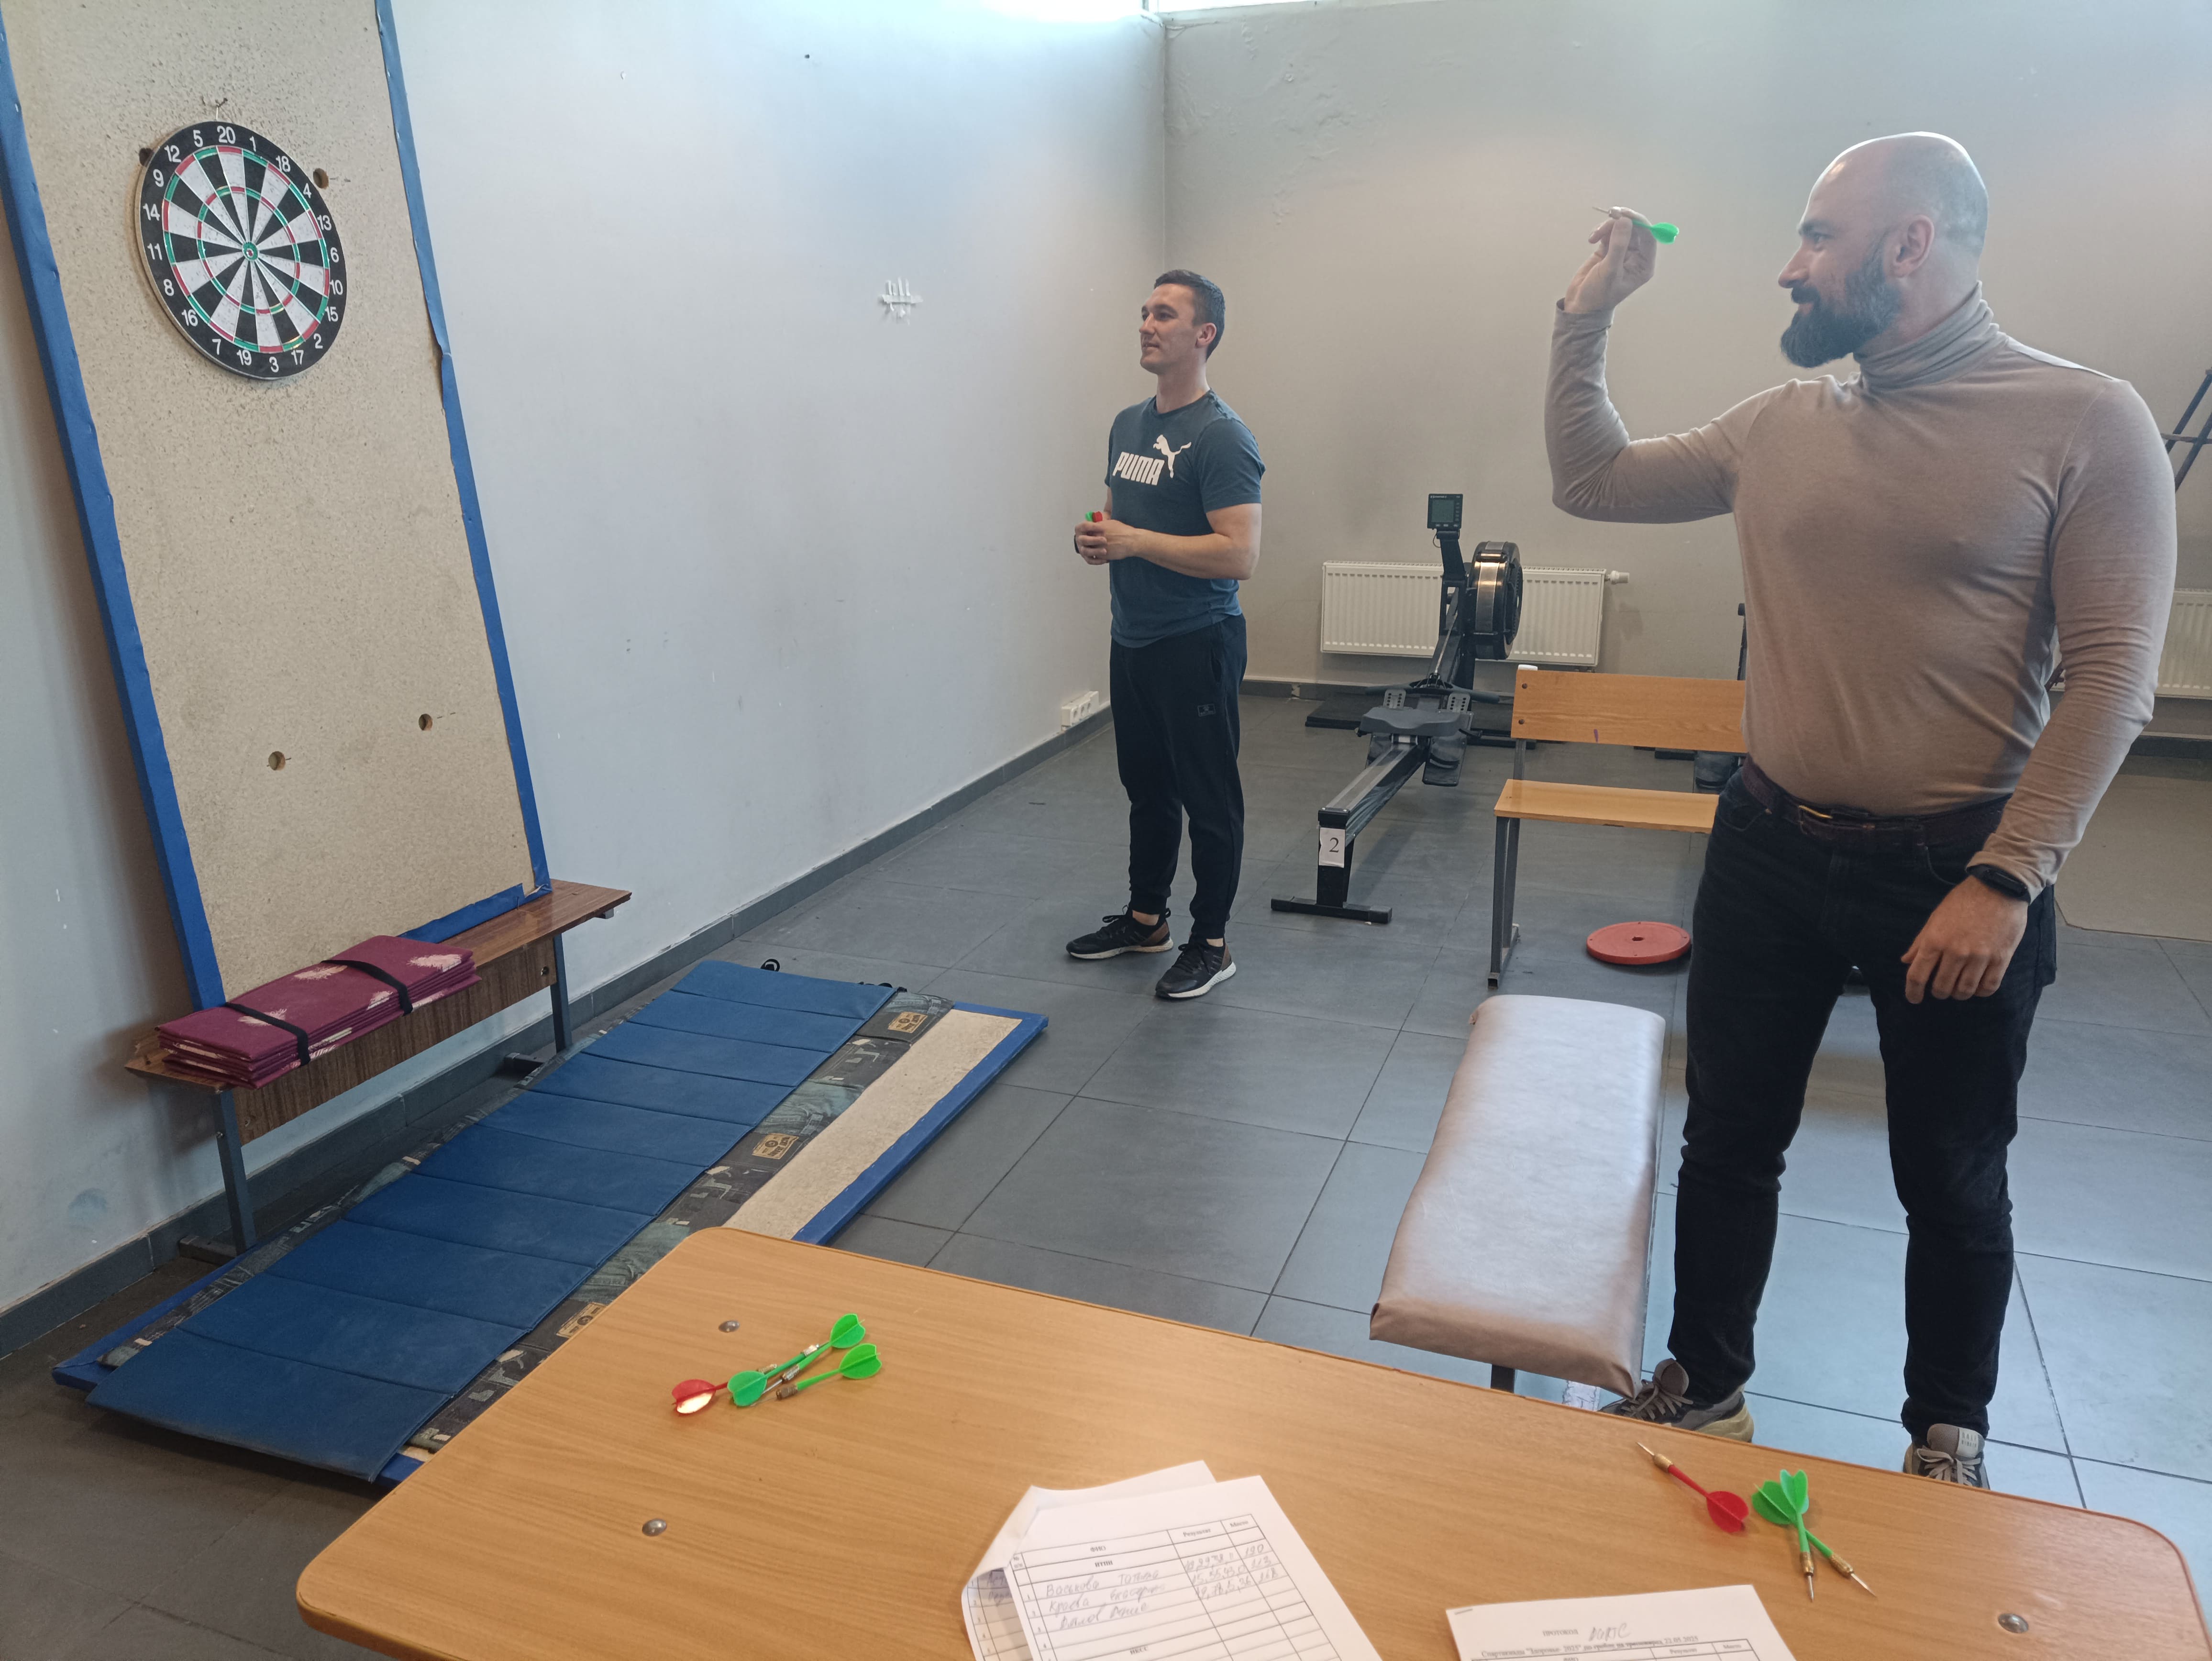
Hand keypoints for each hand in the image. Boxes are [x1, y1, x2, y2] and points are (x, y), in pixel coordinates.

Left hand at [1073, 512, 1135, 564]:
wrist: (1132, 541)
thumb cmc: (1124, 531)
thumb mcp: (1111, 523)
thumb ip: (1101, 524)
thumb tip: (1095, 525)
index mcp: (1098, 528)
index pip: (1086, 531)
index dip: (1086, 534)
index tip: (1088, 535)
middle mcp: (1097, 537)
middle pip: (1086, 540)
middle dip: (1088, 543)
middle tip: (1091, 544)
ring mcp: (1099, 546)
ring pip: (1090, 550)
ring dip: (1093, 550)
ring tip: (1099, 550)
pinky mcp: (1103, 555)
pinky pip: (1096, 557)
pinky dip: (1099, 557)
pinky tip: (1106, 555)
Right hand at [1563, 212, 1658, 314]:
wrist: (1580, 306)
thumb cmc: (1598, 295)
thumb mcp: (1609, 271)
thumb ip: (1618, 246)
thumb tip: (1625, 221)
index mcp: (1643, 264)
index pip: (1649, 237)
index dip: (1639, 222)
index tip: (1624, 214)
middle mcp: (1635, 256)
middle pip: (1635, 229)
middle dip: (1622, 221)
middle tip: (1610, 214)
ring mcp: (1622, 252)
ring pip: (1621, 228)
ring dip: (1608, 227)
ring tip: (1594, 236)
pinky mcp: (1608, 249)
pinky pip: (1609, 232)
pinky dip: (1601, 231)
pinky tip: (1592, 239)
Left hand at [1900, 877, 2027, 1003]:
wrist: (1998, 887)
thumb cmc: (1963, 901)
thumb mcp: (1935, 918)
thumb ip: (1920, 942)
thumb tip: (1906, 961)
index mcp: (1935, 941)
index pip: (1917, 976)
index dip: (1912, 992)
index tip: (1914, 999)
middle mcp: (1955, 952)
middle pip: (1942, 988)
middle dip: (1938, 992)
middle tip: (1940, 988)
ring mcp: (1979, 956)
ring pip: (1965, 990)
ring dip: (1959, 993)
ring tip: (1958, 988)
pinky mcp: (2001, 958)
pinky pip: (1989, 986)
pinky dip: (1980, 991)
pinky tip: (1977, 986)